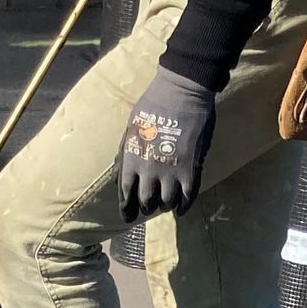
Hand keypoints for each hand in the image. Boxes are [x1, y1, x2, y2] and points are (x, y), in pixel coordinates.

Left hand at [117, 67, 217, 221]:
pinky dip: (183, 206)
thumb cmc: (153, 104)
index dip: (126, 209)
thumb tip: (116, 179)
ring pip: (166, 201)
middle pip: (146, 201)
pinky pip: (187, 196)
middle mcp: (149, 170)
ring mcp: (171, 171)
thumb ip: (123, 154)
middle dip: (147, 206)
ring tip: (166, 202)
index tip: (128, 217)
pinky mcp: (190, 169)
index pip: (125, 194)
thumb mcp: (130, 128)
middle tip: (150, 205)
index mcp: (132, 160)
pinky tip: (181, 209)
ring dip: (165, 204)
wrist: (182, 90)